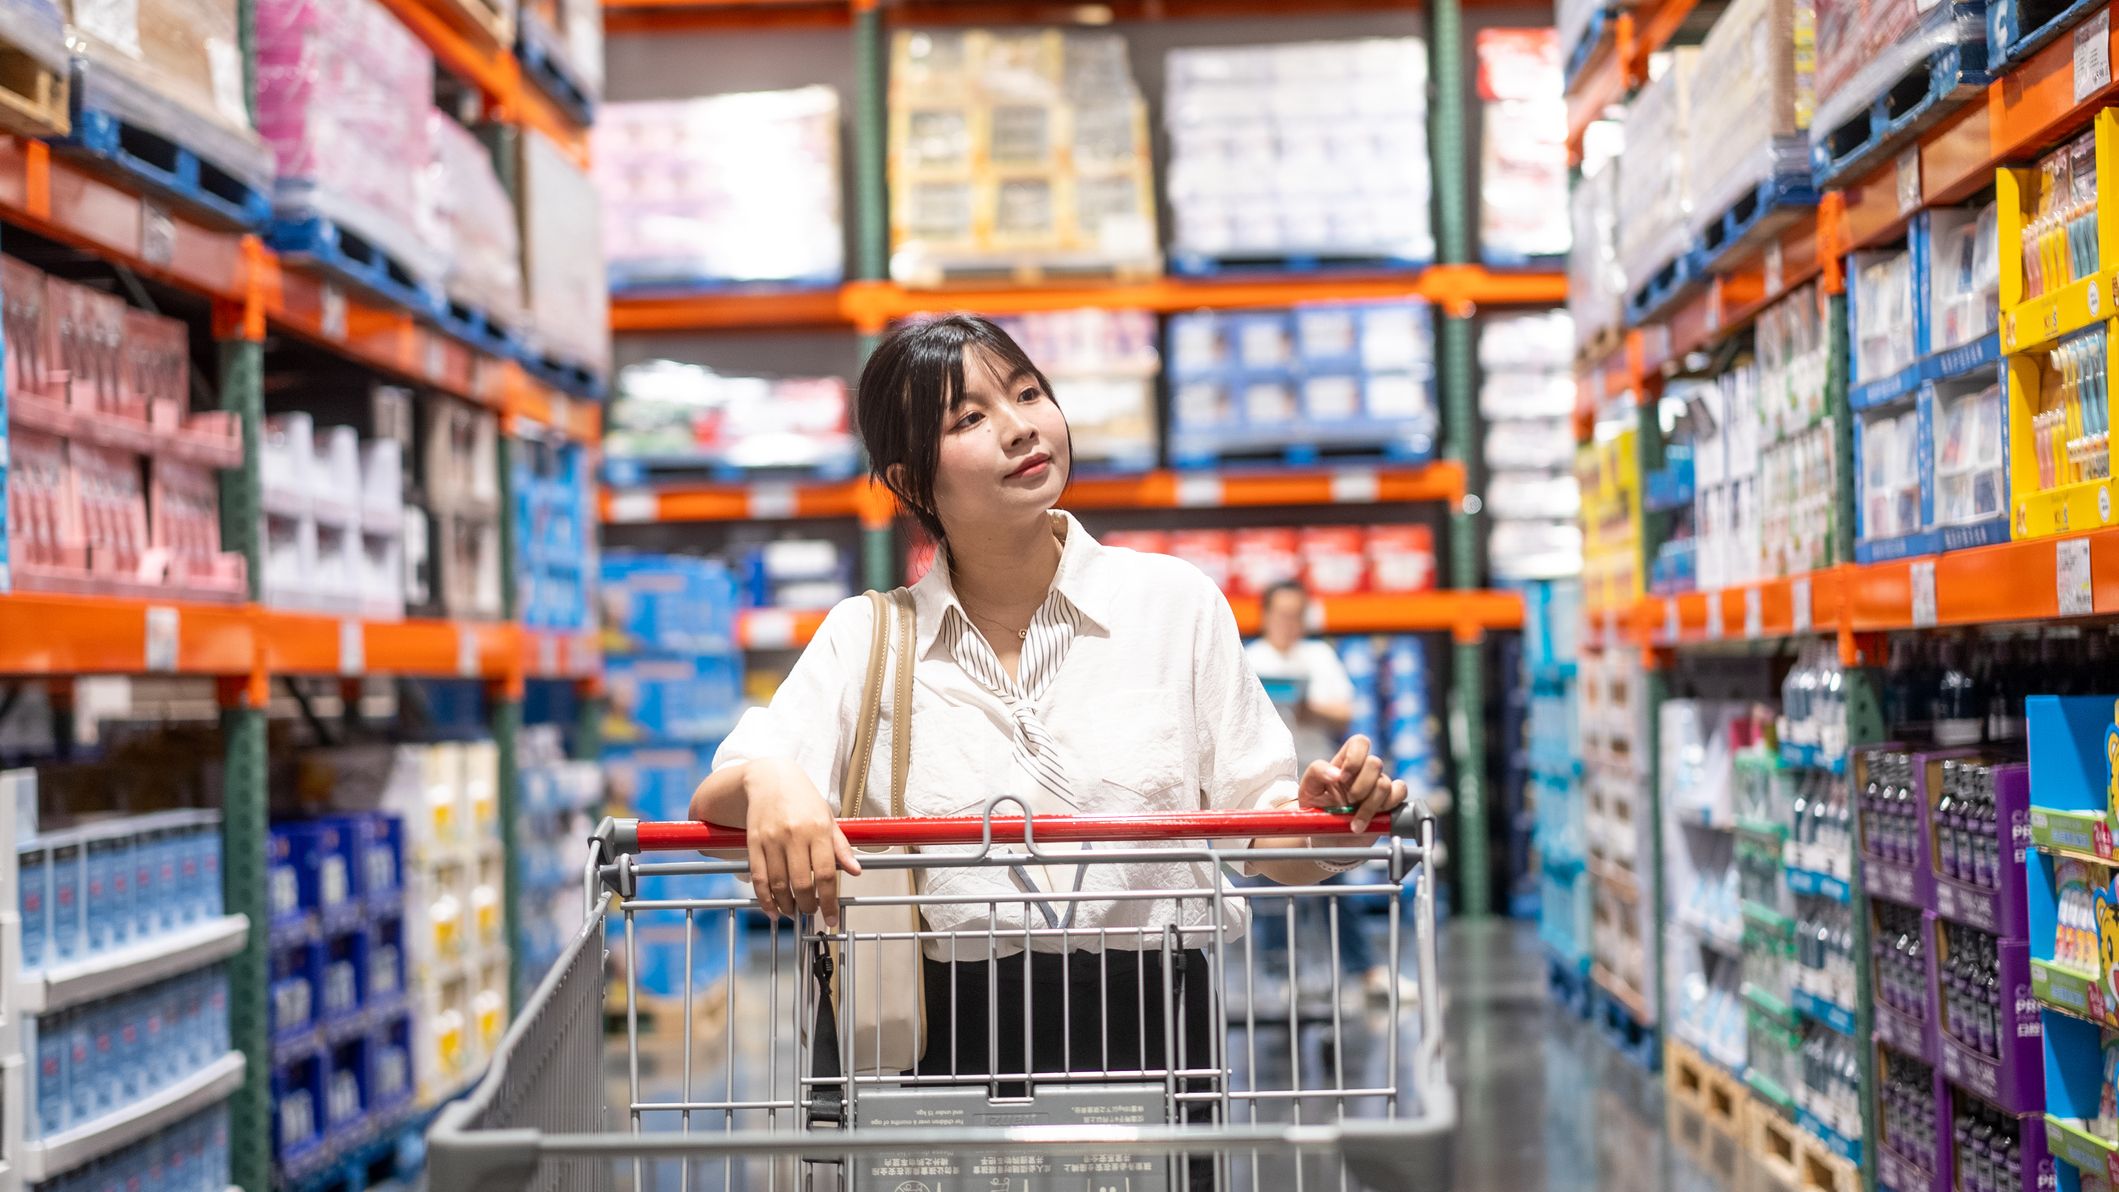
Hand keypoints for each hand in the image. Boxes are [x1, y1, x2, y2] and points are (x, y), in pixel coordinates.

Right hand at [739, 759, 861, 926]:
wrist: (769, 778)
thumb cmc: (803, 799)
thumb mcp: (827, 818)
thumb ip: (841, 847)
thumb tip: (856, 871)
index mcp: (818, 829)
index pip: (826, 874)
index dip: (829, 901)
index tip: (831, 918)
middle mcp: (794, 835)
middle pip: (801, 883)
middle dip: (807, 906)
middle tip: (811, 913)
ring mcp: (771, 839)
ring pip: (778, 884)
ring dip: (786, 906)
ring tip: (793, 913)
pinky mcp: (753, 843)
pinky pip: (758, 878)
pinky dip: (765, 899)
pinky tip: (772, 910)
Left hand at [1296, 733, 1408, 834]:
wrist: (1327, 839)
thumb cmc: (1317, 811)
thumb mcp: (1308, 789)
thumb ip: (1317, 772)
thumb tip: (1336, 773)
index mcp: (1345, 763)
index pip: (1360, 742)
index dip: (1355, 758)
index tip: (1342, 779)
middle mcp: (1364, 771)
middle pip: (1375, 762)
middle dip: (1360, 787)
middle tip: (1348, 802)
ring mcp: (1378, 786)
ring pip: (1384, 783)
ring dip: (1368, 806)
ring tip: (1354, 821)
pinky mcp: (1389, 802)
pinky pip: (1399, 792)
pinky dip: (1387, 806)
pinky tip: (1373, 818)